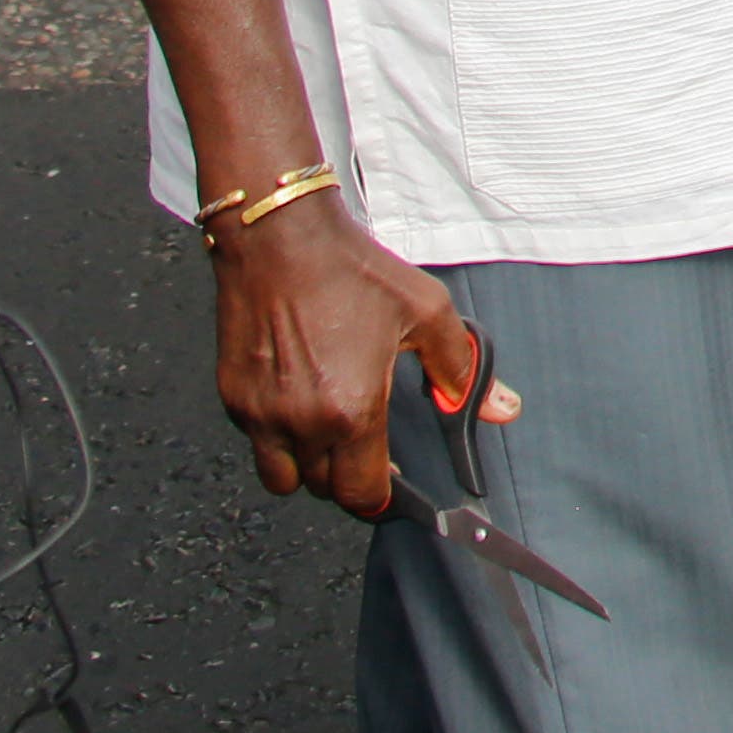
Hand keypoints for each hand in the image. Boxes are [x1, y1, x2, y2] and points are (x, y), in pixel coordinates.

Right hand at [209, 188, 477, 517]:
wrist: (277, 236)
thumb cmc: (352, 270)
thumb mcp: (425, 310)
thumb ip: (462, 369)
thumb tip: (500, 409)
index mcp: (352, 411)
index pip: (363, 494)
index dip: (382, 497)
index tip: (393, 485)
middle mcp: (301, 423)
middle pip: (325, 489)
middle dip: (348, 476)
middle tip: (366, 446)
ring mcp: (259, 414)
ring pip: (284, 477)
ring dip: (308, 466)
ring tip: (329, 429)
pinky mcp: (232, 398)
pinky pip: (257, 441)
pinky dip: (278, 434)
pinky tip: (300, 397)